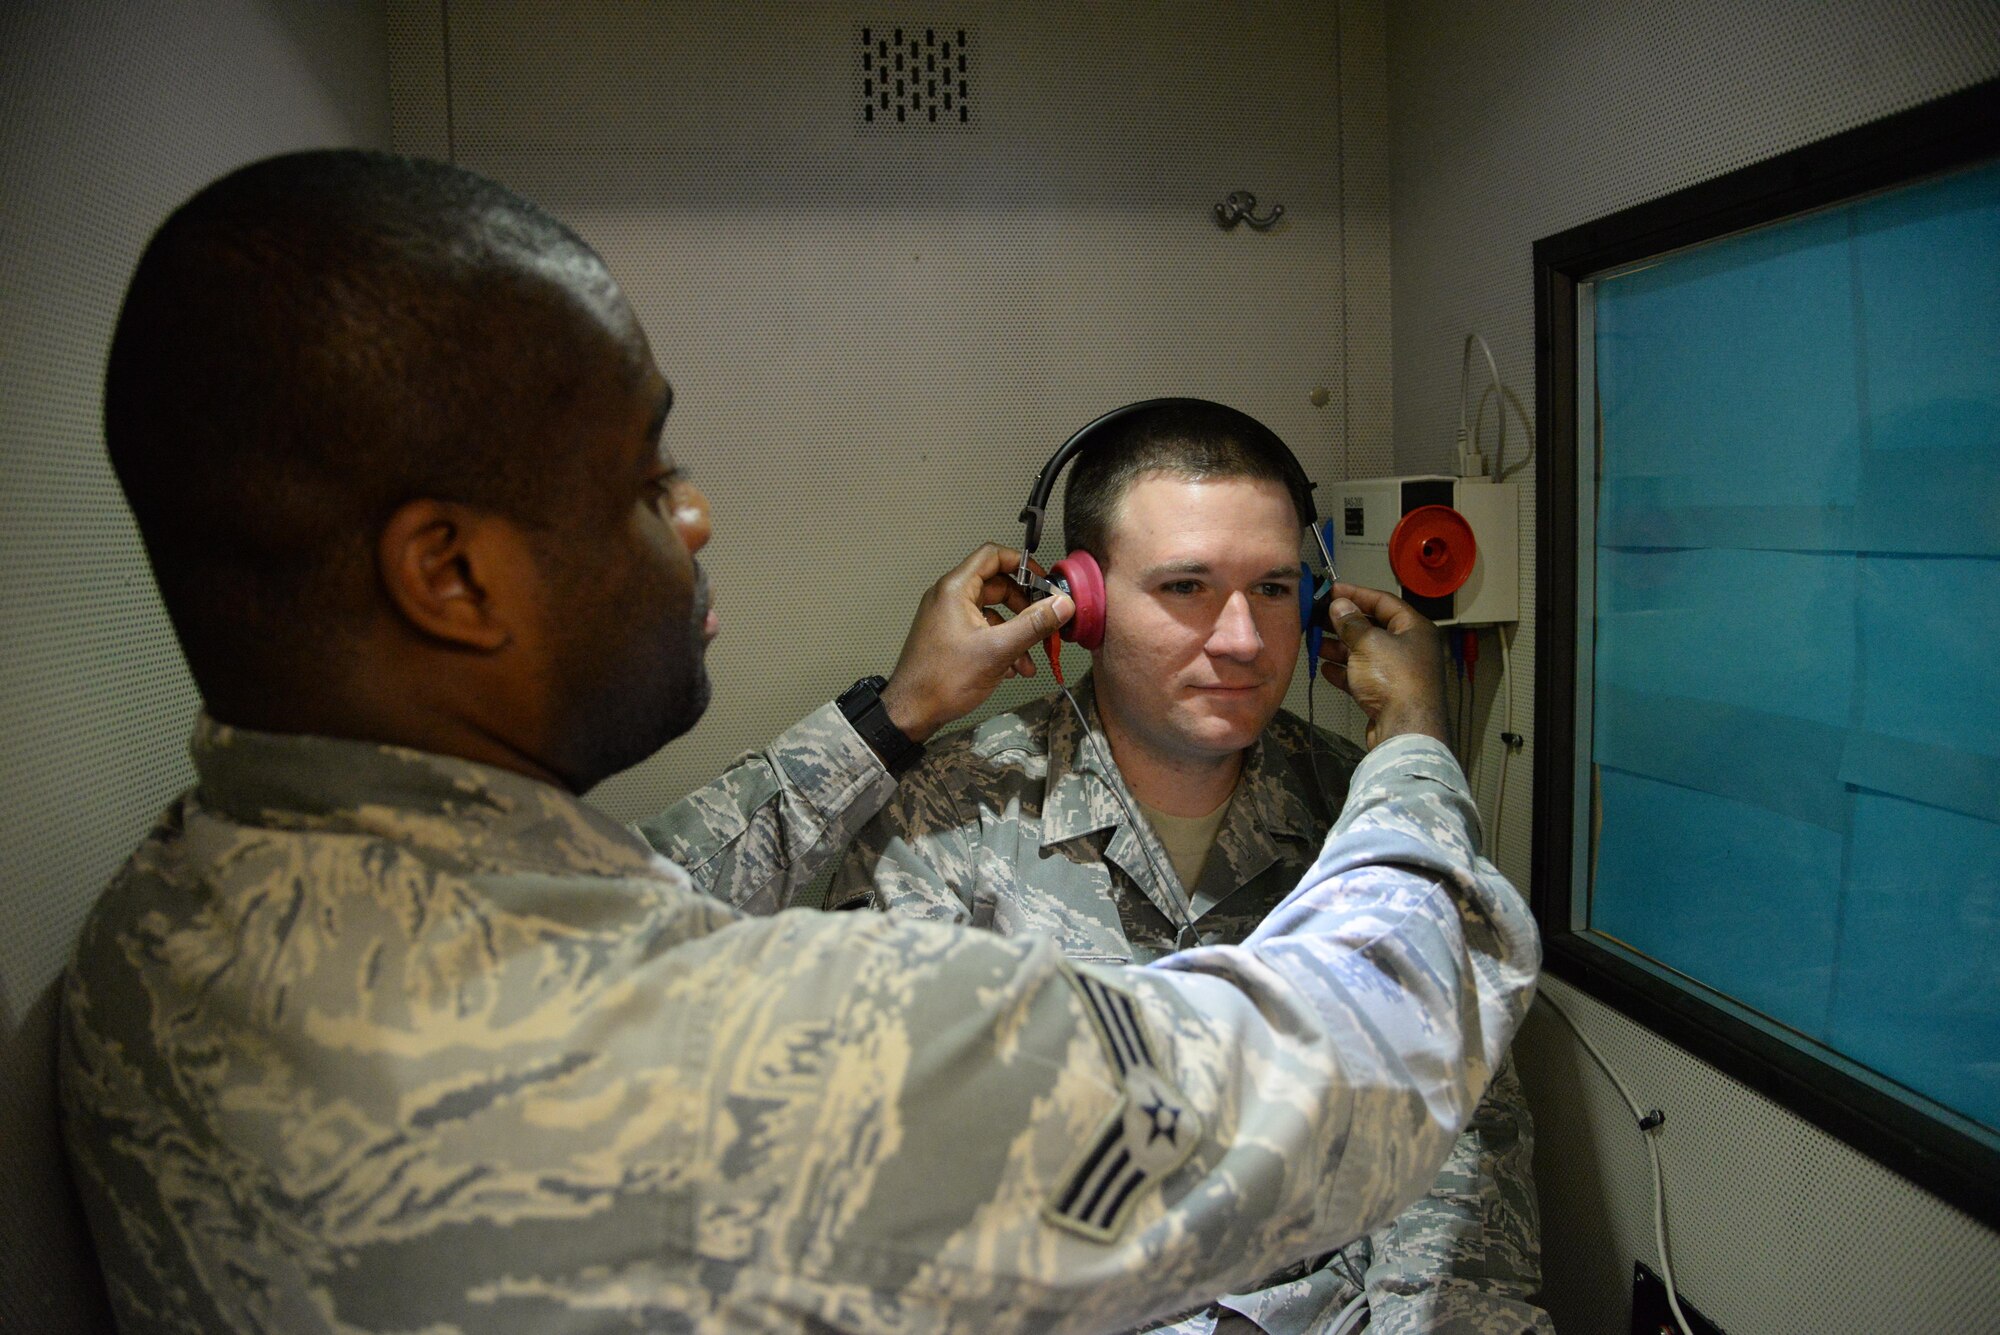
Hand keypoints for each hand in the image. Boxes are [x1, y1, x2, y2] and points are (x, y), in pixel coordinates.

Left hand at [879, 544, 1074, 742]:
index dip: (1021, 564)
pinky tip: (1014, 670)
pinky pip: (982, 632)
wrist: (910, 712)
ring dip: (1016, 634)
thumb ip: (1033, 624)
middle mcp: (949, 598)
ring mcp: (948, 618)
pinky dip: (1001, 646)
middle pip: (997, 586)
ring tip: (1031, 661)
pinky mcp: (949, 638)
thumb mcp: (998, 649)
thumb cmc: (945, 678)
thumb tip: (1063, 605)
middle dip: (1025, 607)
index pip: (992, 556)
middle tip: (1045, 623)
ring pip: (992, 614)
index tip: (1044, 583)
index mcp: (956, 589)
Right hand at [1317, 582, 1447, 749]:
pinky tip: (1326, 669)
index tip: (1332, 590)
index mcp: (1414, 628)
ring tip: (1315, 642)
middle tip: (1318, 617)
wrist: (1405, 729)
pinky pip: (1362, 676)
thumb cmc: (1393, 679)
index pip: (1383, 601)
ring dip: (1340, 647)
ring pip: (1365, 653)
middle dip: (1344, 623)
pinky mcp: (1386, 694)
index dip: (1357, 593)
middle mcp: (1409, 648)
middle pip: (1373, 627)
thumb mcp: (1368, 643)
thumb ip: (1351, 622)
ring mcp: (1397, 672)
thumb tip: (1339, 605)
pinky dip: (1345, 671)